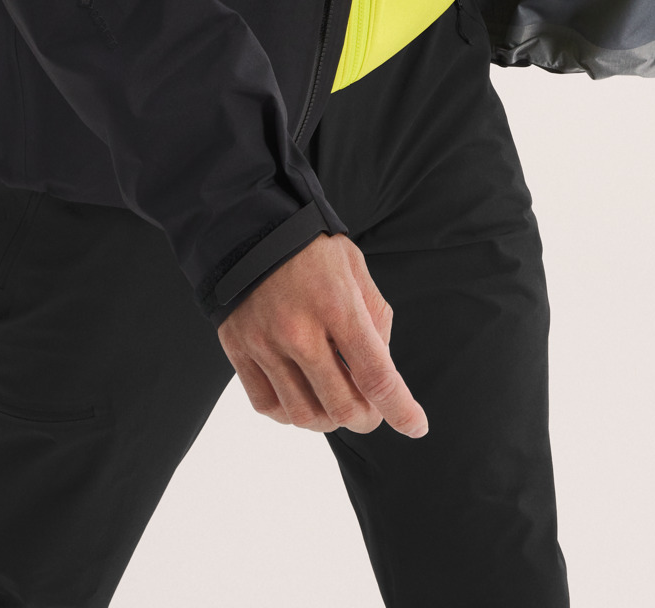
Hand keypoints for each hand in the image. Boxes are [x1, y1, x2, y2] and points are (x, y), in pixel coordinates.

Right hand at [217, 232, 427, 438]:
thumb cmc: (310, 248)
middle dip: (366, 418)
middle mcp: (299, 331)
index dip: (401, 410)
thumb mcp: (355, 269)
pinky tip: (302, 395)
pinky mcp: (239, 351)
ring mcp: (265, 344)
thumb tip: (381, 369)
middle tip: (371, 410)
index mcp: (337, 306)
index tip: (416, 425)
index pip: (376, 376)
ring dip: (328, 420)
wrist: (250, 228)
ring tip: (336, 402)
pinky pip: (267, 406)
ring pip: (303, 415)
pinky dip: (290, 414)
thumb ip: (375, 319)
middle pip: (342, 407)